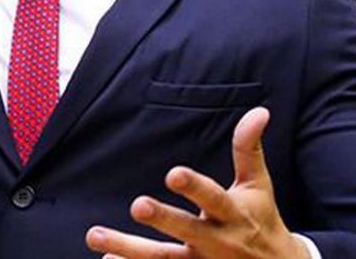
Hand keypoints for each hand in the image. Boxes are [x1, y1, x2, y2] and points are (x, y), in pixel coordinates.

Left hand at [85, 107, 308, 258]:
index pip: (213, 198)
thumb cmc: (260, 219)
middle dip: (163, 219)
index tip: (173, 173)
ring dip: (127, 249)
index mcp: (232, 213)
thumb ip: (248, 149)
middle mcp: (215, 240)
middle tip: (137, 205)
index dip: (194, 187)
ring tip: (95, 235)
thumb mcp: (258, 185)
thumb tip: (259, 111)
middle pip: (187, 230)